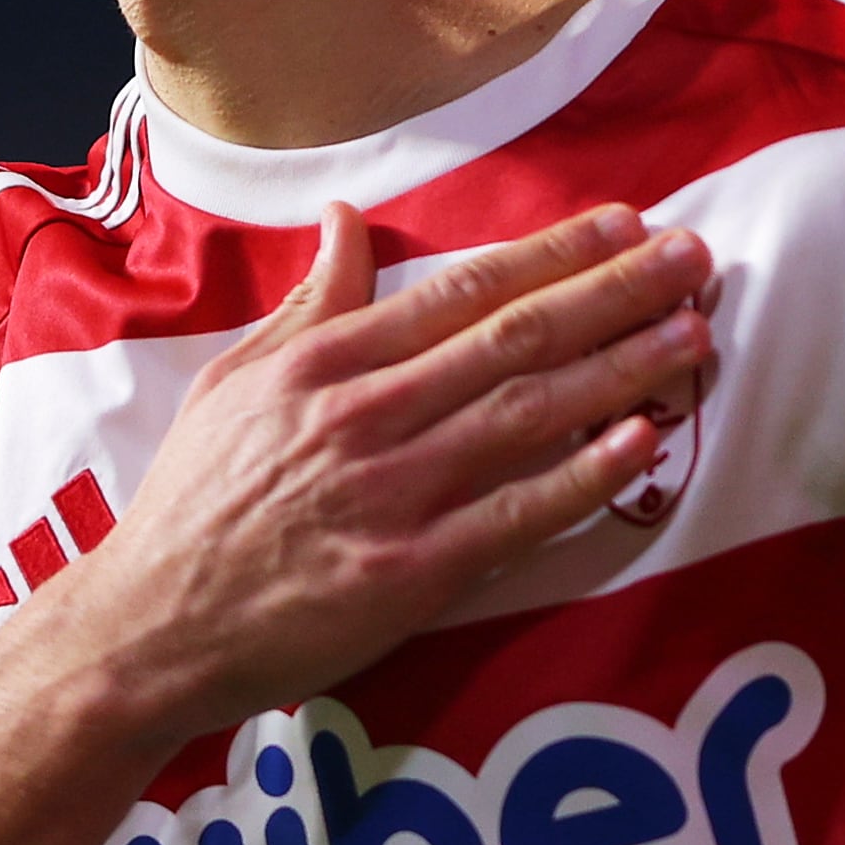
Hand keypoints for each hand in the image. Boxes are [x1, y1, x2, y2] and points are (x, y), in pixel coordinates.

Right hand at [22, 200, 714, 749]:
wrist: (150, 626)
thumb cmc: (192, 504)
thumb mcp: (231, 380)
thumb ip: (307, 302)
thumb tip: (350, 217)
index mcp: (324, 363)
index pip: (462, 290)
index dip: (553, 255)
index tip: (624, 223)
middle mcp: (365, 415)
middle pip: (513, 339)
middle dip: (613, 294)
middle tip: (693, 258)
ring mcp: (391, 494)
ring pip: (527, 416)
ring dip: (620, 371)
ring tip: (694, 336)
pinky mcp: (409, 574)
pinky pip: (514, 516)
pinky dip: (581, 479)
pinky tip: (641, 444)